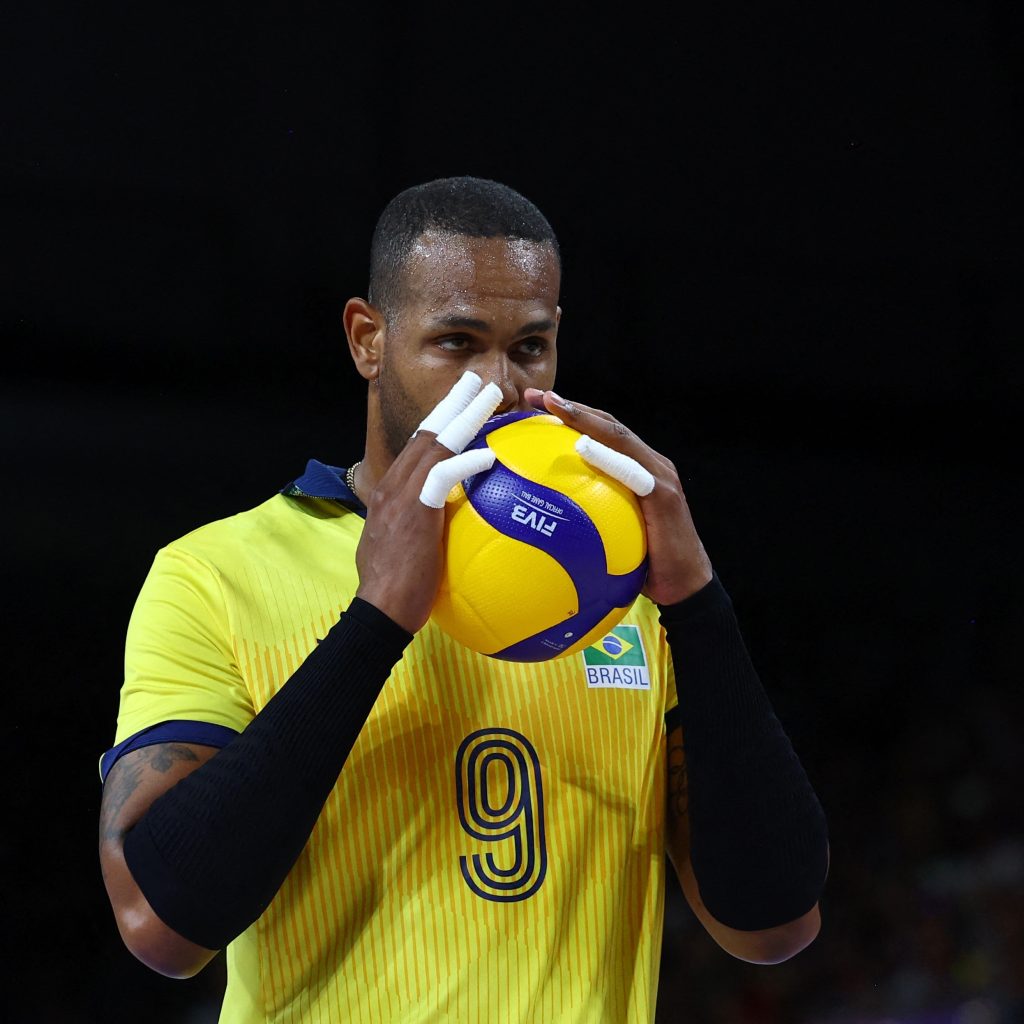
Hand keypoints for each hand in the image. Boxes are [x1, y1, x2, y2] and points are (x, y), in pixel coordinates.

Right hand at [355, 372, 501, 632]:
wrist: (379, 610)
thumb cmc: (397, 591)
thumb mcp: (407, 550)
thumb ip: (424, 529)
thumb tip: (447, 528)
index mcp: (392, 492)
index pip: (419, 447)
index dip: (440, 423)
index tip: (460, 406)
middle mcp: (394, 485)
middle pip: (426, 432)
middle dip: (452, 402)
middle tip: (474, 379)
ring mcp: (400, 495)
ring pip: (435, 443)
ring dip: (465, 415)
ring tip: (489, 394)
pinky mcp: (414, 510)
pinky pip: (443, 476)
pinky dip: (466, 462)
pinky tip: (489, 455)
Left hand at [524, 388, 712, 605]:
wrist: (686, 587)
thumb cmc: (644, 565)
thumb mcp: (610, 535)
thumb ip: (587, 517)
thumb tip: (540, 520)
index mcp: (636, 469)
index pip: (600, 433)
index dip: (569, 415)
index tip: (533, 405)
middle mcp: (650, 464)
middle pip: (607, 424)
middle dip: (570, 406)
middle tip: (534, 395)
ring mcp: (659, 476)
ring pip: (620, 436)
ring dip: (585, 418)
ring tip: (554, 405)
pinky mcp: (665, 494)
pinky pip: (631, 470)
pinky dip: (606, 455)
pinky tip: (581, 447)